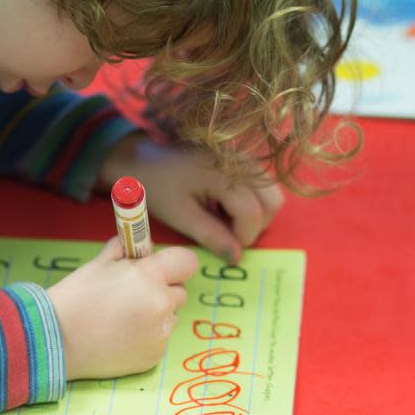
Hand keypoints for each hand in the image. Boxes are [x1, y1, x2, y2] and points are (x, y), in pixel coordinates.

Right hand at [47, 238, 198, 380]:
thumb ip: (126, 250)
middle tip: (133, 295)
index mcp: (149, 276)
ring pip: (170, 317)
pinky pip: (159, 339)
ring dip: (155, 315)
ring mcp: (160, 333)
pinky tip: (120, 337)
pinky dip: (145, 337)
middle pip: (179, 291)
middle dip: (162, 290)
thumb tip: (140, 245)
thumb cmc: (75, 297)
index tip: (162, 268)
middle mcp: (161, 305)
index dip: (174, 263)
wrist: (56, 339)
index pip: (187, 262)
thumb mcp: (99, 263)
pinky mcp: (154, 356)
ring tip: (122, 319)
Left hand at [99, 132, 283, 263]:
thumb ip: (211, 236)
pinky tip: (223, 206)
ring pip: (271, 193)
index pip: (252, 214)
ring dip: (255, 214)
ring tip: (223, 220)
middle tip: (227, 236)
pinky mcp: (241, 157)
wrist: (142, 156)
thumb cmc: (156, 185)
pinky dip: (250, 201)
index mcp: (224, 173)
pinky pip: (261, 185)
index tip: (223, 247)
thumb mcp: (180, 216)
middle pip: (273, 202)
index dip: (243, 238)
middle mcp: (241, 160)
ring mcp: (244, 156)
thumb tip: (237, 258)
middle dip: (255, 226)